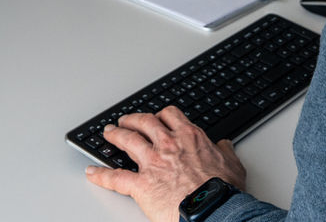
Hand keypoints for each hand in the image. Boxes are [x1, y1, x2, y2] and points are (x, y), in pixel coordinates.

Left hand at [85, 107, 246, 221]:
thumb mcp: (233, 165)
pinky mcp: (141, 184)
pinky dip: (101, 175)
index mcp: (189, 138)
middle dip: (132, 120)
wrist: (213, 210)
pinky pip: (115, 178)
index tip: (156, 117)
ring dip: (115, 135)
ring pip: (126, 141)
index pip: (170, 116)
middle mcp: (168, 145)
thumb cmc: (223, 191)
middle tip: (125, 121)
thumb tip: (225, 145)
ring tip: (107, 133)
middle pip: (143, 123)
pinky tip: (92, 172)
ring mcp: (152, 163)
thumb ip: (226, 152)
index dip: (160, 115)